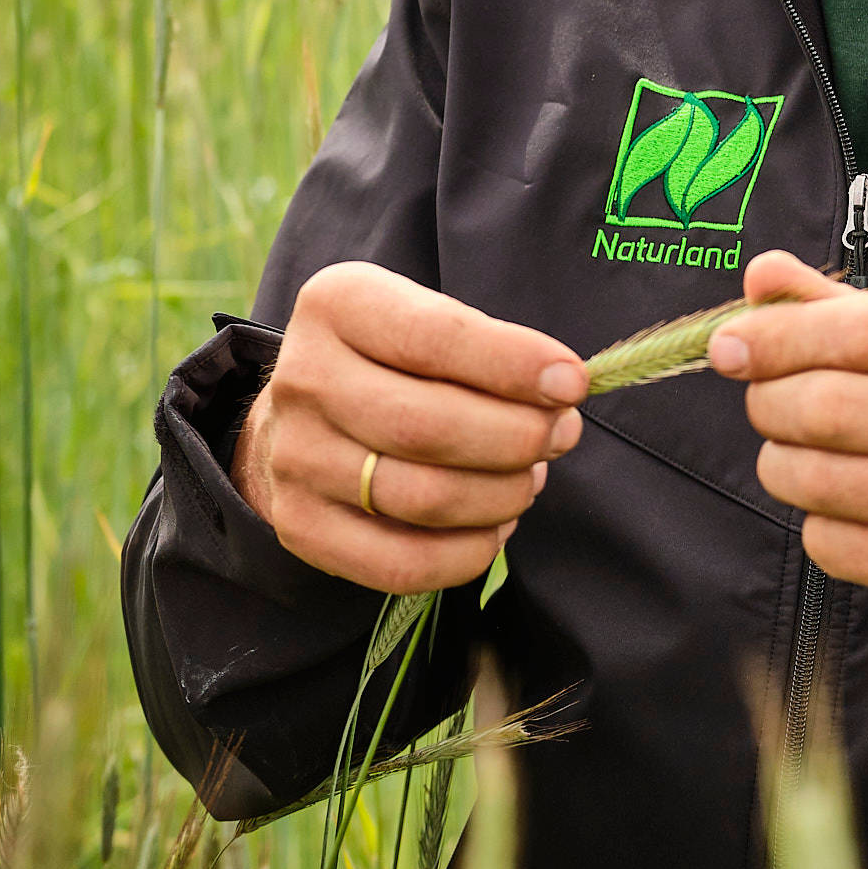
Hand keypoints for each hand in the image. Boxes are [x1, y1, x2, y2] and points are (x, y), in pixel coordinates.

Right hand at [230, 263, 586, 595]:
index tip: (572, 382)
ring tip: (531, 478)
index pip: (435, 338)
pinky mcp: (301, 528)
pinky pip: (400, 564)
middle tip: (561, 434)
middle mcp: (305, 379)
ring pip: (420, 497)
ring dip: (501, 495)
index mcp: (337, 304)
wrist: (299, 416)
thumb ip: (485, 347)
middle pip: (427, 426)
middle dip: (516, 437)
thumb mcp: (422, 317)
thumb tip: (562, 393)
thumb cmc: (388, 359)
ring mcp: (295, 459)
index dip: (513, 365)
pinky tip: (496, 526)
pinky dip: (467, 553)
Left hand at [708, 251, 867, 618]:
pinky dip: (813, 523)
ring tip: (792, 451)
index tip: (729, 346)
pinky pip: (833, 546)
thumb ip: (838, 305)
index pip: (858, 333)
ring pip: (820, 480)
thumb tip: (758, 278)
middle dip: (770, 402)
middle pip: (829, 408)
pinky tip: (838, 505)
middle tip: (765, 401)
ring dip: (780, 463)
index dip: (777, 338)